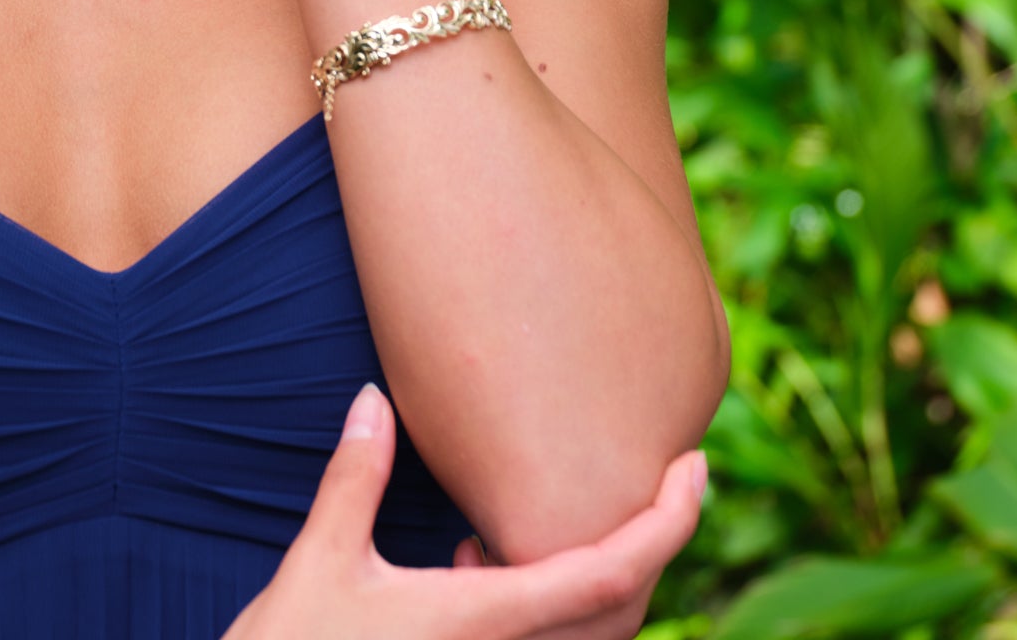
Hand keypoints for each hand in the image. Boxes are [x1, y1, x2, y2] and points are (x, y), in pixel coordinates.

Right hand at [218, 385, 705, 639]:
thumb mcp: (322, 560)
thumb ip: (355, 478)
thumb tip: (375, 399)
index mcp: (486, 619)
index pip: (608, 575)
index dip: (667, 523)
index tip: (694, 465)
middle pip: (615, 607)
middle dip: (640, 539)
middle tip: (649, 468)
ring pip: (577, 629)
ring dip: (582, 568)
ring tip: (529, 504)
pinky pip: (528, 635)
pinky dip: (527, 591)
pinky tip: (469, 556)